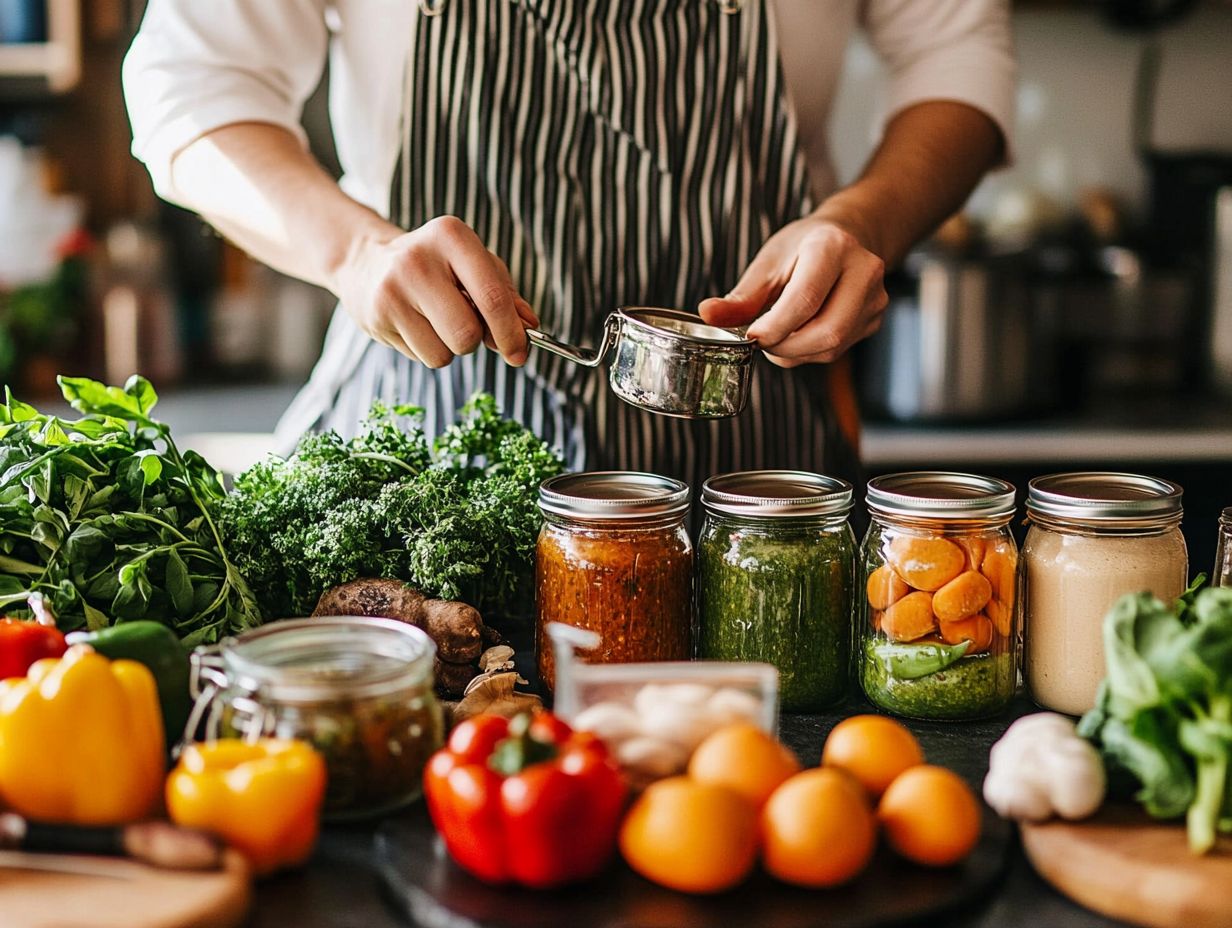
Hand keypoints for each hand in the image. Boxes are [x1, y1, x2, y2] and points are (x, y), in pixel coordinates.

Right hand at [336, 215, 538, 367]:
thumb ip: (506, 296)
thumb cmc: (437, 266)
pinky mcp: (376, 317)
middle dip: (476, 341)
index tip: (519, 353)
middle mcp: (418, 260)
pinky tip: (416, 325)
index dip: (510, 333)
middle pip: (467, 334)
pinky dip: (429, 350)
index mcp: (452, 236)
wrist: (368, 263)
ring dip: (450, 348)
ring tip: (435, 320)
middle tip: (467, 325)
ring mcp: (392, 290)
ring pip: (444, 354)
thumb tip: (529, 327)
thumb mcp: (475, 266)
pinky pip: (423, 358)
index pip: (491, 297)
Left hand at [698, 214, 887, 367]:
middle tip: (761, 341)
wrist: (845, 238)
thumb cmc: (801, 248)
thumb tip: (708, 314)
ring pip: (832, 346)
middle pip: (827, 330)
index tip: (750, 337)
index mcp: (833, 247)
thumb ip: (741, 295)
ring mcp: (875, 298)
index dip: (775, 327)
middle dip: (785, 346)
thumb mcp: (768, 262)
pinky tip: (798, 334)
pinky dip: (809, 352)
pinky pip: (837, 350)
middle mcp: (863, 272)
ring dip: (795, 353)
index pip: (806, 299)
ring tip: (777, 335)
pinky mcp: (875, 319)